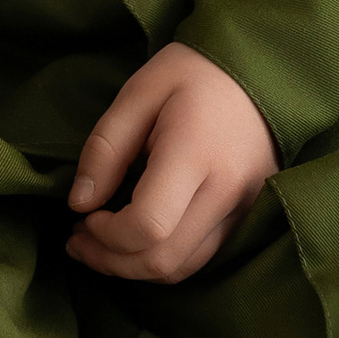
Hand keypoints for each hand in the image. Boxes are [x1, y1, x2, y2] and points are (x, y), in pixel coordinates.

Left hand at [65, 41, 278, 282]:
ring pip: (184, 267)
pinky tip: (137, 240)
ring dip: (135, 268)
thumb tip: (79, 204)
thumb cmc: (192, 72)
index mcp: (195, 154)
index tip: (82, 216)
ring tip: (99, 245)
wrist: (260, 69)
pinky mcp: (249, 216)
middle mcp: (227, 192)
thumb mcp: (137, 93)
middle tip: (78, 241)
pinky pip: (202, 257)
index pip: (148, 225)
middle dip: (112, 261)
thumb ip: (105, 149)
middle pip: (164, 259)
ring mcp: (244, 209)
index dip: (106, 236)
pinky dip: (163, 260)